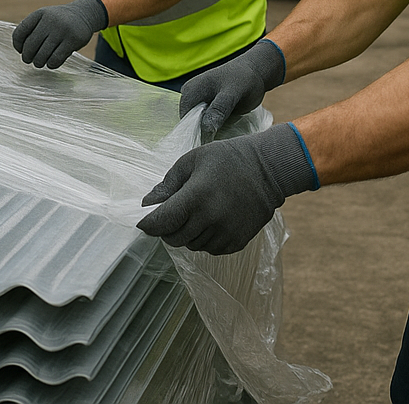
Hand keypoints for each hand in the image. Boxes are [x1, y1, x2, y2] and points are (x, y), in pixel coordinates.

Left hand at [12, 0, 107, 68]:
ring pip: (42, 55)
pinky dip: (51, 64)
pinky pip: (56, 59)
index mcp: (39, 14)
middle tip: (29, 60)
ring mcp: (62, 30)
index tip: (21, 50)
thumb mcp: (44, 17)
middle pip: (30, 46)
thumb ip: (31, 29)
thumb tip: (20, 49)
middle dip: (27, 57)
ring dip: (39, 62)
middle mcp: (50, 20)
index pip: (20, 32)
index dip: (17, 45)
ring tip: (40, 62)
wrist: (83, 14)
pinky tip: (51, 63)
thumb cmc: (58, 20)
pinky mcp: (73, 40)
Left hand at [136, 123, 316, 254]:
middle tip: (170, 214)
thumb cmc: (226, 159)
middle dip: (166, 229)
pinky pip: (209, 249)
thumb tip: (148, 203)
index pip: (163, 221)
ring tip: (193, 213)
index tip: (142, 222)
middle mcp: (211, 219)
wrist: (267, 170)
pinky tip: (209, 220)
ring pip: (191, 245)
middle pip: (174, 238)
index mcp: (197, 196)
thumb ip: (168, 183)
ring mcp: (225, 234)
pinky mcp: (237, 243)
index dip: (148, 224)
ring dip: (185, 233)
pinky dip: (203, 239)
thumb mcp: (192, 160)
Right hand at [180, 38, 285, 139]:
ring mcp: (197, 104)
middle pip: (190, 125)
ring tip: (225, 134)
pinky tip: (226, 130)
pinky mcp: (206, 110)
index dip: (196, 135)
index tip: (213, 143)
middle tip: (222, 140)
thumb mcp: (233, 93)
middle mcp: (189, 98)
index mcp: (190, 91)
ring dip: (210, 133)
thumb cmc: (244, 80)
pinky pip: (206, 125)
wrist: (253, 73)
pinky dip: (214, 130)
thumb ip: (219, 108)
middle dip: (203, 135)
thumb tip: (206, 127)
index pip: (185, 121)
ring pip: (199, 127)